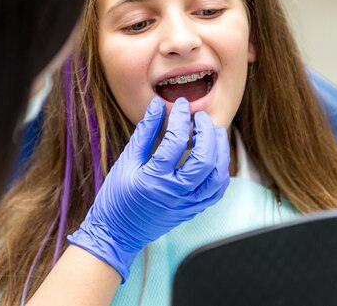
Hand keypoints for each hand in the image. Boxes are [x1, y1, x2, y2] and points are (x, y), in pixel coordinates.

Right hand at [67, 96, 229, 281]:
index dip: (181, 118)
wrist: (116, 233)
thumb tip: (158, 106)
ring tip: (214, 132)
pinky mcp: (192, 210)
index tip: (181, 104)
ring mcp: (187, 205)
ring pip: (217, 176)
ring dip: (220, 150)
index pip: (176, 142)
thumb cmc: (116, 197)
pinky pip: (216, 191)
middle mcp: (175, 194)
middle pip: (204, 159)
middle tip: (200, 117)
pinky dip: (220, 170)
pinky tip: (215, 155)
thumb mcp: (126, 161)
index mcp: (154, 179)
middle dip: (207, 132)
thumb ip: (145, 132)